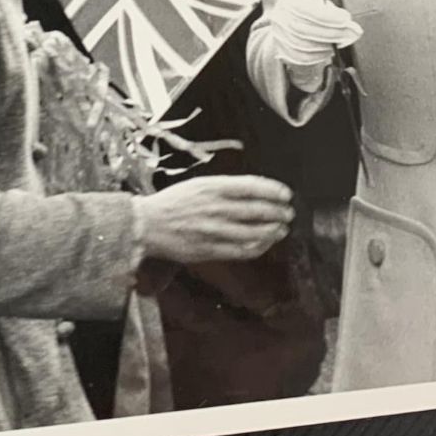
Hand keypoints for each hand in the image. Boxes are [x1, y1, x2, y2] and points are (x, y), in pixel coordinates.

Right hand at [137, 175, 295, 264]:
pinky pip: (241, 251)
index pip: (252, 187)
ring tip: (282, 229)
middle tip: (288, 213)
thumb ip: (224, 187)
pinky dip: (258, 247)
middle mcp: (215, 207)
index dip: (273, 191)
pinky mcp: (209, 250)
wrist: (147, 224)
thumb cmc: (174, 202)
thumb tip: (254, 191)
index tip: (286, 194)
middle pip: (257, 210)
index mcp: (212, 187)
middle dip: (278, 212)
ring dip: (273, 231)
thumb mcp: (198, 185)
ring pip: (253, 232)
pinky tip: (265, 243)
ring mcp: (213, 230)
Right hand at [265, 0, 362, 70]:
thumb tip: (349, 25)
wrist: (289, 16)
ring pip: (303, 46)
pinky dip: (317, 56)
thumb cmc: (308, 8)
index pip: (307, 10)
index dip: (328, 17)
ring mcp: (278, 36)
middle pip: (305, 30)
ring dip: (326, 45)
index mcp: (288, 1)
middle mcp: (279, 18)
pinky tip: (329, 51)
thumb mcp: (317, 2)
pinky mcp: (282, 50)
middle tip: (352, 33)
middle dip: (332, 33)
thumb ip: (331, 11)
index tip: (346, 19)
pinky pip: (300, 58)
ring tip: (341, 41)